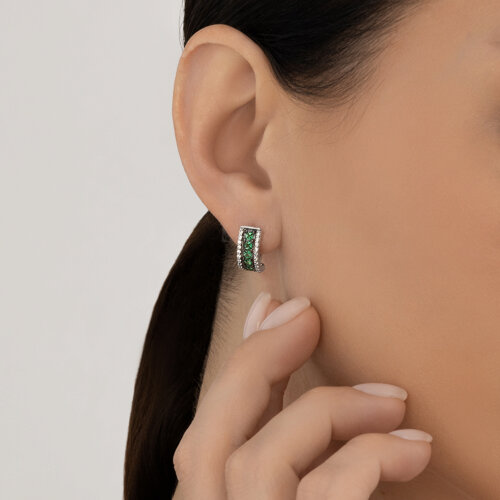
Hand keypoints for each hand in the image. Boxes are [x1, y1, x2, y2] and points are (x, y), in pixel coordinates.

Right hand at [172, 294, 431, 498]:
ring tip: (393, 398)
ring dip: (328, 408)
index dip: (236, 364)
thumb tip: (277, 322)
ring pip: (258, 459)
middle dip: (256, 361)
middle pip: (209, 438)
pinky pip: (323, 492)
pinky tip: (411, 446)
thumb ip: (284, 418)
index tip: (271, 307)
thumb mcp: (303, 471)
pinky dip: (369, 455)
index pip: (207, 434)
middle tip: (306, 312)